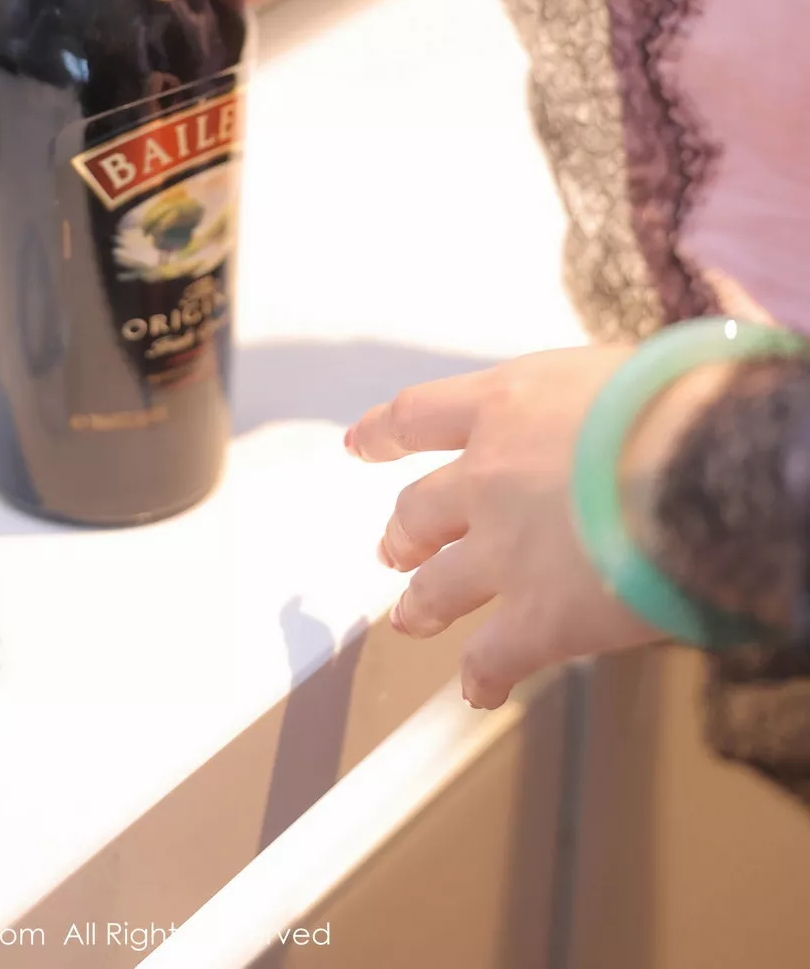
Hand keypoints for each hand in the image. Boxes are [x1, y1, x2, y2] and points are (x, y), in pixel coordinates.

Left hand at [345, 345, 665, 708]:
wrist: (702, 465)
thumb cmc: (681, 402)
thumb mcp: (621, 371)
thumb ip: (589, 399)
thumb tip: (617, 410)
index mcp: (505, 403)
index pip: (419, 415)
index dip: (382, 433)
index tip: (358, 445)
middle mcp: (487, 475)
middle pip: (419, 508)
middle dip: (404, 532)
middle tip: (396, 548)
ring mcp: (503, 551)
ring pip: (438, 585)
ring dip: (421, 604)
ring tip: (411, 616)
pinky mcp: (538, 618)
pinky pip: (493, 656)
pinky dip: (482, 676)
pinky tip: (479, 690)